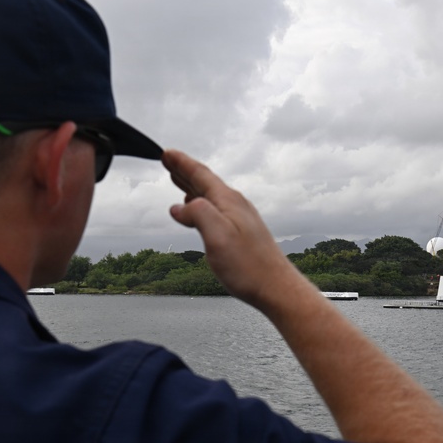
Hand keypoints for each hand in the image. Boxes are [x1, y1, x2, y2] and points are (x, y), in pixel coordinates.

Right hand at [162, 150, 304, 306]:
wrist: (276, 288)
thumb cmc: (249, 266)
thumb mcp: (217, 236)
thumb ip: (197, 214)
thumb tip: (179, 206)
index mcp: (228, 202)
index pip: (201, 175)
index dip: (181, 164)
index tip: (166, 154)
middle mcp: (236, 206)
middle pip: (205, 183)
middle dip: (185, 171)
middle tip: (168, 161)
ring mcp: (241, 219)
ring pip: (211, 196)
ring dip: (192, 187)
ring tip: (178, 180)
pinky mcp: (243, 233)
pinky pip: (217, 210)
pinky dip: (202, 205)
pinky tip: (197, 211)